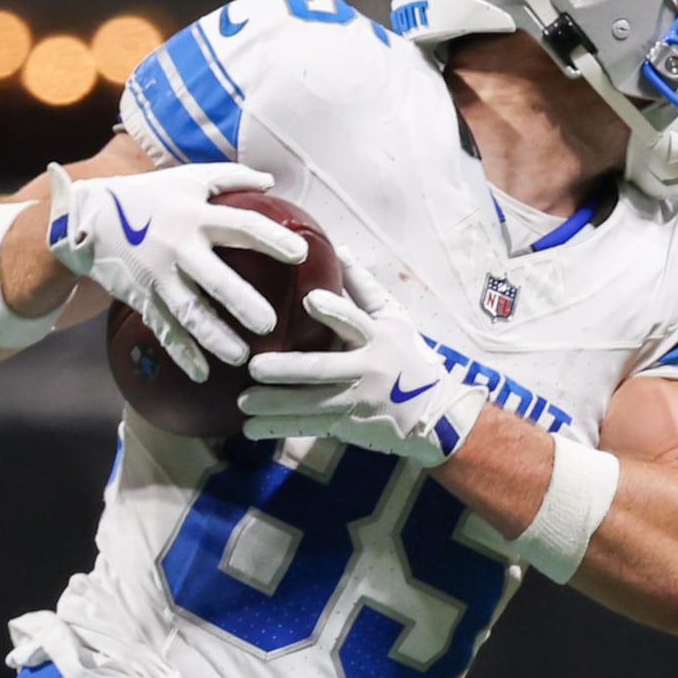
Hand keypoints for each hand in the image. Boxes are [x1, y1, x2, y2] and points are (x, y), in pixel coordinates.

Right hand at [44, 161, 300, 379]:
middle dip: (241, 302)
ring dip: (214, 337)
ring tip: (241, 357)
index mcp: (196, 215)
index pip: (242, 226)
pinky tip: (202, 374)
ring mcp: (158, 276)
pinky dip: (182, 353)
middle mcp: (178, 246)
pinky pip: (164, 329)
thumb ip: (230, 178)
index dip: (271, 239)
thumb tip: (271, 182)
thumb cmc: (150, 196)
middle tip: (269, 324)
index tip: (299, 255)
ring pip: (189, 312)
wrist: (88, 217)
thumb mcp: (188, 178)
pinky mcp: (142, 297)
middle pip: (215, 278)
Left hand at [237, 279, 480, 466]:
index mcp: (378, 337)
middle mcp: (367, 370)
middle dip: (287, 370)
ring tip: (243, 402)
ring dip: (274, 404)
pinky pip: (308, 427)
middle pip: (323, 369)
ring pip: (310, 404)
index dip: (334, 311)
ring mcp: (355, 401)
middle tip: (255, 367)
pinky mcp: (347, 425)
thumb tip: (339, 248)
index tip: (310, 300)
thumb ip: (364, 287)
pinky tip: (252, 429)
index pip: (355, 321)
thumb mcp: (395, 319)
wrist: (434, 413)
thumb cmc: (407, 357)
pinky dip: (279, 428)